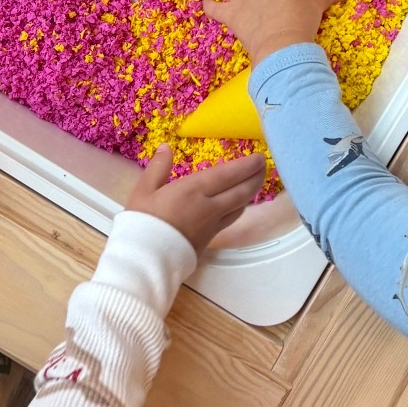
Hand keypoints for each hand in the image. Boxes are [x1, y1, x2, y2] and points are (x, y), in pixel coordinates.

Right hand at [127, 144, 266, 251]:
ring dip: (251, 193)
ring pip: (240, 206)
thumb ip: (158, 167)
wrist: (146, 259)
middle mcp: (210, 205)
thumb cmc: (144, 222)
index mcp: (195, 189)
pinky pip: (232, 219)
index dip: (247, 165)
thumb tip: (166, 147)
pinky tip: (238, 205)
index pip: (229, 174)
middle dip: (256, 178)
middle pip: (242, 191)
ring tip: (254, 183)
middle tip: (264, 167)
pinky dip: (240, 208)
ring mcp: (213, 224)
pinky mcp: (211, 239)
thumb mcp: (144, 190)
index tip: (259, 157)